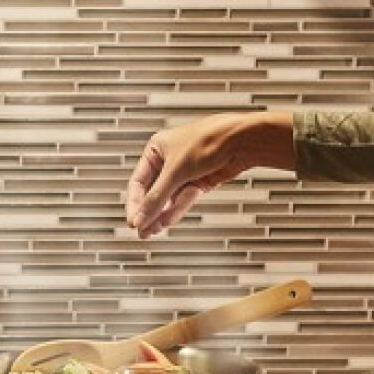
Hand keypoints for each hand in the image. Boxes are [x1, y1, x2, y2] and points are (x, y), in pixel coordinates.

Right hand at [124, 112, 289, 238]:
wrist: (240, 141)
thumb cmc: (208, 141)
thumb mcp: (175, 172)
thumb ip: (157, 198)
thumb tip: (140, 218)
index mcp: (156, 149)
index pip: (138, 182)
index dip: (135, 203)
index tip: (133, 221)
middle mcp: (169, 160)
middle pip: (153, 192)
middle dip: (148, 212)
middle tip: (142, 231)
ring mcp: (185, 172)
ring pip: (169, 199)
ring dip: (161, 215)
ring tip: (152, 232)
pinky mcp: (199, 181)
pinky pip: (183, 200)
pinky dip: (176, 210)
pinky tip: (166, 221)